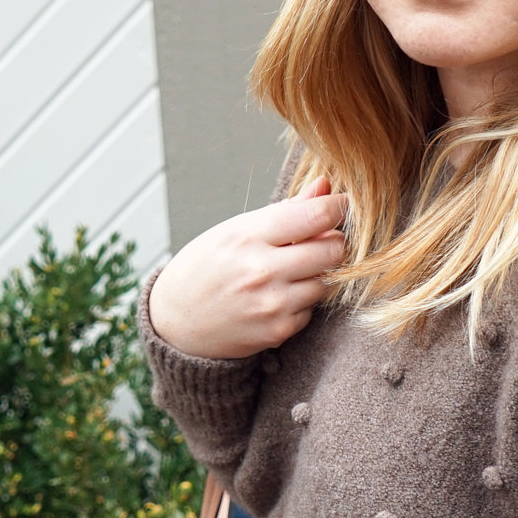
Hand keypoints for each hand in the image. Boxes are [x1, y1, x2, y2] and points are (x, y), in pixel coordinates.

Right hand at [147, 178, 349, 359]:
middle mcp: (262, 270)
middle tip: (318, 241)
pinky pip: (312, 309)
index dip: (338, 207)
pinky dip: (301, 301)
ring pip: (327, 281)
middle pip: (334, 249)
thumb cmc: (207, 266)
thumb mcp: (237, 229)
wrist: (176, 322)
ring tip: (288, 273)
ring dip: (317, 275)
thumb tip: (326, 186)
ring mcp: (272, 304)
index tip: (342, 205)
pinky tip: (276, 297)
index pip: (317, 215)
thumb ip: (287, 210)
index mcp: (249, 235)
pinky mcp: (278, 331)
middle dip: (333, 242)